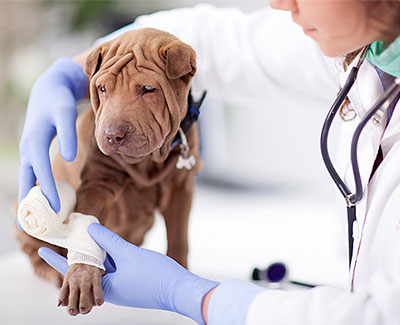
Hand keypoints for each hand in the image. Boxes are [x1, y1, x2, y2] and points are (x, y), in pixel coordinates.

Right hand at [18, 57, 87, 217]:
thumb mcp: (65, 112)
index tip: (57, 209)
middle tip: (38, 226)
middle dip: (32, 201)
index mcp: (34, 140)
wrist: (49, 89)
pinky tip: (39, 199)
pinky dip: (32, 187)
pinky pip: (30, 172)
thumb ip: (68, 134)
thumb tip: (69, 157)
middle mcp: (28, 147)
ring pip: (26, 177)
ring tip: (32, 220)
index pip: (40, 170)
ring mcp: (28, 149)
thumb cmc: (60, 101)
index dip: (47, 189)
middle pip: (27, 179)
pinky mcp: (33, 150)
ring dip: (29, 197)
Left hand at [38, 223, 218, 323]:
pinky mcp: (132, 280)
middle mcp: (111, 288)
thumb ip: (109, 241)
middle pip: (89, 268)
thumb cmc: (155, 275)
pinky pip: (116, 267)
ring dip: (96, 252)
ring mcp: (122, 285)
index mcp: (106, 287)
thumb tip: (90, 229)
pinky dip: (110, 255)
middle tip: (66, 238)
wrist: (180, 289)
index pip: (76, 271)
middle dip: (79, 253)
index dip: (58, 259)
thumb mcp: (129, 254)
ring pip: (104, 266)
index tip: (42, 250)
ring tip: (85, 238)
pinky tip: (108, 243)